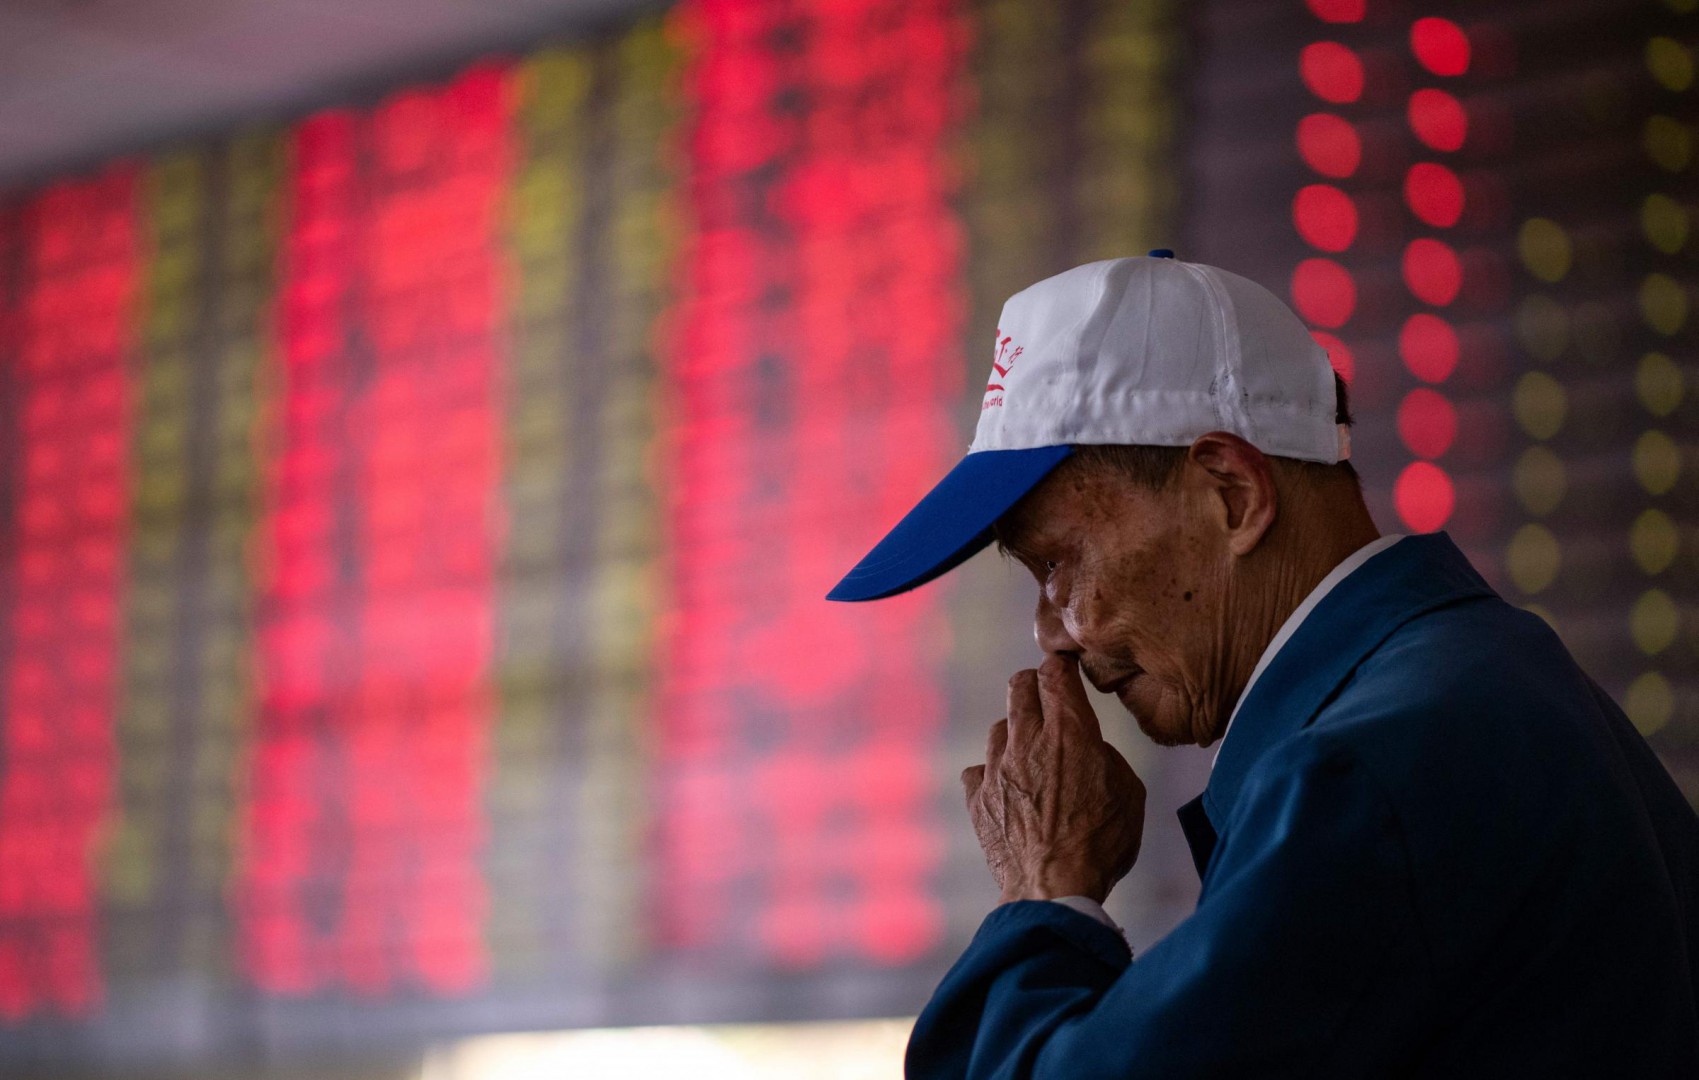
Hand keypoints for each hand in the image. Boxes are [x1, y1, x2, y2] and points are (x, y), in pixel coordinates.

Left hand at [962, 654, 1146, 904]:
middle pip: (1018, 687)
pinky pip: (978, 770)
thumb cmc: (1101, 843)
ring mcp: (997, 769)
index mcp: (1070, 733)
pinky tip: (1006, 787)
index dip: (1059, 667)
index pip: (1054, 675)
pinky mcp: (979, 799)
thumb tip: (1089, 751)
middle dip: (1033, 686)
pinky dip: (992, 774)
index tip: (1063, 670)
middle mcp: (1027, 742)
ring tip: (1030, 754)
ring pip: (998, 728)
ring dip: (1015, 733)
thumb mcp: (1128, 793)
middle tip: (1045, 698)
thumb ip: (1105, 757)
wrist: (1053, 889)